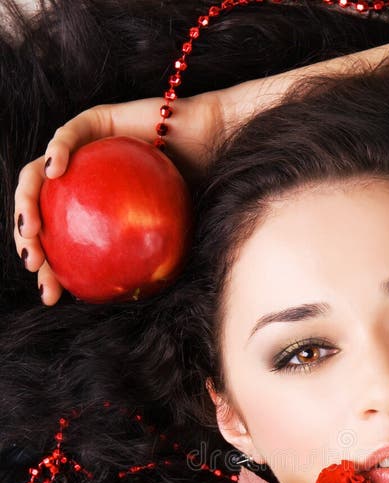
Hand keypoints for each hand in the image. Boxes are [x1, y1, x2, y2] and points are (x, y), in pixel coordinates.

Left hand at [13, 92, 224, 305]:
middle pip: (38, 211)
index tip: (52, 295)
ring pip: (37, 175)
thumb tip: (132, 302)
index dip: (49, 271)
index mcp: (93, 214)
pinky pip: (68, 137)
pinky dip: (57, 153)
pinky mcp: (93, 124)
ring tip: (32, 226)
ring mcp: (84, 153)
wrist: (214, 148)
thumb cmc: (199, 198)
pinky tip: (56, 172)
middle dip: (27, 239)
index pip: (60, 243)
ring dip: (25, 201)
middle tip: (36, 263)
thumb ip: (145, 262)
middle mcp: (81, 184)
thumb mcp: (170, 241)